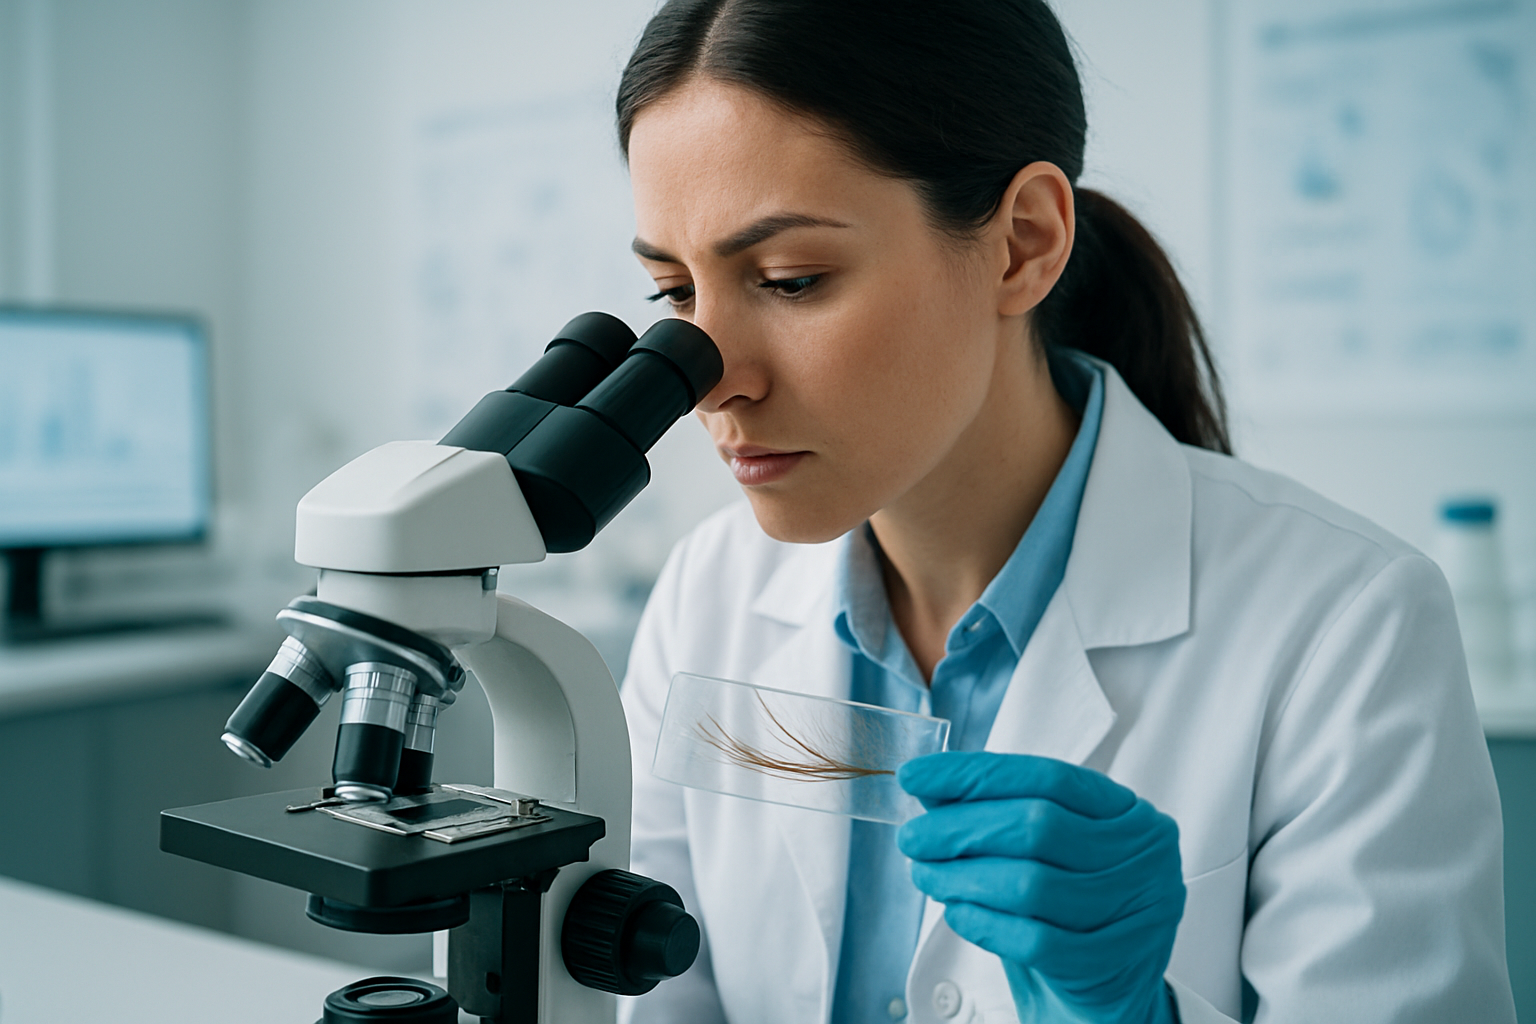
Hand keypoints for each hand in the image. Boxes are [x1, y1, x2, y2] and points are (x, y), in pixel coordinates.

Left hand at [897, 752, 1183, 1023]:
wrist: (1105, 989)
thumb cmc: (1068, 907)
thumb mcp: (1040, 850)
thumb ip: (993, 812)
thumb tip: (929, 786)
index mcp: (1125, 810)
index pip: (1045, 776)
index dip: (975, 774)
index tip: (916, 776)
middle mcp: (1143, 851)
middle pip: (1037, 826)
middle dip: (960, 828)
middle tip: (912, 838)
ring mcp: (1139, 907)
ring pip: (1032, 885)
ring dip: (962, 879)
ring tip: (926, 876)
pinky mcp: (1117, 961)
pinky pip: (1036, 940)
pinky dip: (985, 924)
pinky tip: (957, 914)